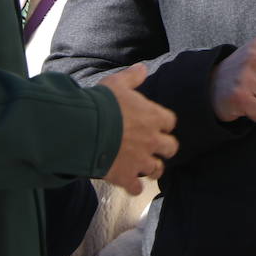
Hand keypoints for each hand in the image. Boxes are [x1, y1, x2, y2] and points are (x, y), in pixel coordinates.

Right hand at [99, 63, 178, 194]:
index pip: (170, 122)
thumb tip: (142, 68)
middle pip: (171, 148)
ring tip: (147, 168)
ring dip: (152, 169)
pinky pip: (136, 188)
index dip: (164, 124)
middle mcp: (152, 140)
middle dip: (165, 148)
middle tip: (157, 148)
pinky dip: (134, 187)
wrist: (85, 129)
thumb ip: (132, 77)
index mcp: (154, 117)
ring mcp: (140, 160)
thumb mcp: (117, 84)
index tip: (158, 124)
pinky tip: (129, 184)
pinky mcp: (126, 176)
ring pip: (157, 170)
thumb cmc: (102, 103)